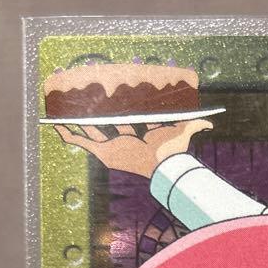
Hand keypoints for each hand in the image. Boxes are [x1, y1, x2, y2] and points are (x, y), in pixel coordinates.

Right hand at [55, 118, 212, 177]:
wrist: (164, 166)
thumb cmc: (173, 150)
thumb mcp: (183, 131)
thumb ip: (196, 124)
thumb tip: (210, 122)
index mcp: (135, 134)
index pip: (120, 121)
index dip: (112, 111)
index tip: (103, 101)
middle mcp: (121, 141)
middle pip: (101, 125)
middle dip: (89, 115)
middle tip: (78, 103)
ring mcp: (111, 147)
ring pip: (89, 134)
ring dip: (75, 124)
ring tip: (61, 114)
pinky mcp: (104, 153)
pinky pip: (83, 143)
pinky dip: (70, 136)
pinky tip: (58, 128)